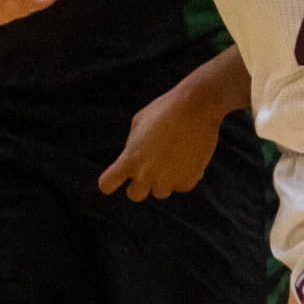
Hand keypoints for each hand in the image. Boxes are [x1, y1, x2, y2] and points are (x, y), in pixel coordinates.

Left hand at [99, 77, 225, 201]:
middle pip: (134, 195)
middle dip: (139, 185)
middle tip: (149, 168)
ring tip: (173, 156)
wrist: (196, 107)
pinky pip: (181, 186)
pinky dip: (184, 175)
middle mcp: (146, 175)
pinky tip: (188, 156)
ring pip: (160, 192)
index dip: (111, 181)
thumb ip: (132, 146)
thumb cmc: (165, 109)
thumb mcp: (138, 123)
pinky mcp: (188, 181)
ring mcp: (167, 181)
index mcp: (129, 159)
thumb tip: (133, 158)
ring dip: (164, 179)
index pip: (107, 184)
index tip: (117, 176)